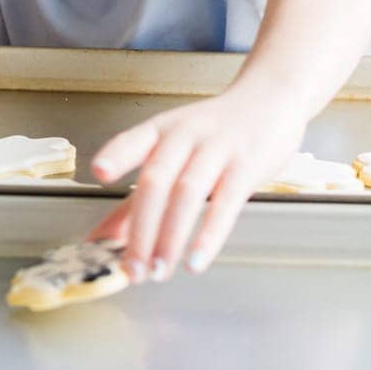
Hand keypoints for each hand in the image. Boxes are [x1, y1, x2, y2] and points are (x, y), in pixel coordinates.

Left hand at [86, 84, 306, 282]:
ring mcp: (218, 148)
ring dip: (170, 237)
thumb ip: (135, 198)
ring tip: (159, 271)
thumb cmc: (215, 131)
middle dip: (141, 229)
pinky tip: (196, 261)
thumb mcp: (172, 152)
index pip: (134, 140)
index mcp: (161, 130)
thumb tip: (100, 239)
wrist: (270, 98)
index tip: (99, 174)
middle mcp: (185, 135)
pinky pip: (226, 203)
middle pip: (157, 180)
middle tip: (133, 269)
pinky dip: (209, 235)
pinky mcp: (247, 165)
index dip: (116, 155)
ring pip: (187, 194)